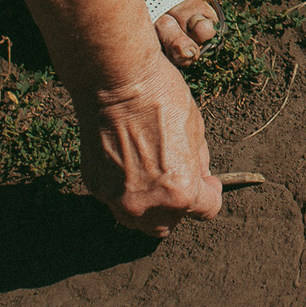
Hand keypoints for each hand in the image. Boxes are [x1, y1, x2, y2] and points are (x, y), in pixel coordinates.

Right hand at [77, 57, 223, 237]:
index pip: (206, 210)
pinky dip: (125, 190)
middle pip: (168, 225)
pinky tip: (128, 162)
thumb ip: (198, 163)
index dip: (211, 193)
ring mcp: (117, 199)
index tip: (208, 182)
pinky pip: (115, 200)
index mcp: (181, 191)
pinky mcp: (94, 186)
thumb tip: (200, 178)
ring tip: (152, 175)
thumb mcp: (196, 129)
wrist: (116, 82)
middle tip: (179, 181)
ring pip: (138, 220)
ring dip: (149, 206)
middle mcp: (148, 204)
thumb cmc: (161, 98)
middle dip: (178, 207)